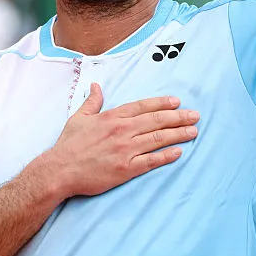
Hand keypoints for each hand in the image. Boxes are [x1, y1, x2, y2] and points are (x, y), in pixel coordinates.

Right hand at [42, 84, 198, 197]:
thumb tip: (96, 86)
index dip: (161, 103)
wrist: (60, 170)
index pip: (142, 107)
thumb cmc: (69, 144)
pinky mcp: (125, 169)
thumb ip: (92, 101)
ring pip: (157, 139)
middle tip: (194, 115)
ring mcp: (125, 150)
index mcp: (112, 117)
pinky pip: (150, 161)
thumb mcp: (79, 117)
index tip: (176, 102)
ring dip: (178, 134)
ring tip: (193, 131)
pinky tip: (178, 152)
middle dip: (178, 117)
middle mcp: (122, 131)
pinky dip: (166, 155)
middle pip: (156, 121)